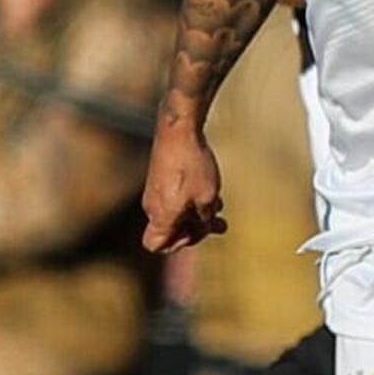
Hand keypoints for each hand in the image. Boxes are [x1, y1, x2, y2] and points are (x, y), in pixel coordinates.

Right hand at [143, 118, 226, 250]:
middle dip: (196, 228)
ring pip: (175, 211)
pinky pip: (174, 195)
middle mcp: (153, 205)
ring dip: (197, 212)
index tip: (196, 230)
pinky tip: (212, 189)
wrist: (178, 129)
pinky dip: (191, 197)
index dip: (177, 245)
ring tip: (220, 206)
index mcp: (161, 215)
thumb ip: (205, 217)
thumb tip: (204, 222)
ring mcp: (155, 190)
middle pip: (170, 229)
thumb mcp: (207, 197)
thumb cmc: (192, 165)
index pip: (156, 245)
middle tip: (219, 224)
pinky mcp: (159, 176)